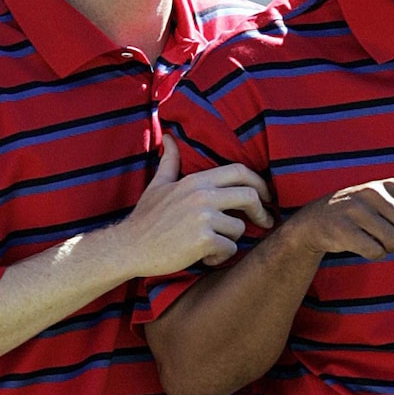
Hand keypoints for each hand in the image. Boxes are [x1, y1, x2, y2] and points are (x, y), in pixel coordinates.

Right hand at [122, 136, 273, 273]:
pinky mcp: (203, 240)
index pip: (240, 171)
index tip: (266, 195)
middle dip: (262, 210)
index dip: (259, 182)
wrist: (128, 247)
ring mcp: (204, 217)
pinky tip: (205, 257)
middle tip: (265, 222)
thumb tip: (170, 137)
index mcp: (196, 180)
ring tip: (212, 245)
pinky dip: (220, 257)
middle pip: (249, 195)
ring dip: (230, 240)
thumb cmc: (145, 218)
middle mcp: (203, 195)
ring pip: (239, 228)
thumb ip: (170, 161)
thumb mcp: (158, 185)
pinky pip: (229, 249)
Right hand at [286, 178, 393, 265]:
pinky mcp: (343, 227)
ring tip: (373, 237)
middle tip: (392, 239)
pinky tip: (361, 242)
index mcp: (393, 185)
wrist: (318, 219)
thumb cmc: (363, 214)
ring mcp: (358, 208)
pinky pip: (375, 251)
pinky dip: (373, 253)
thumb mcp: (393, 208)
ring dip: (388, 248)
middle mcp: (376, 191)